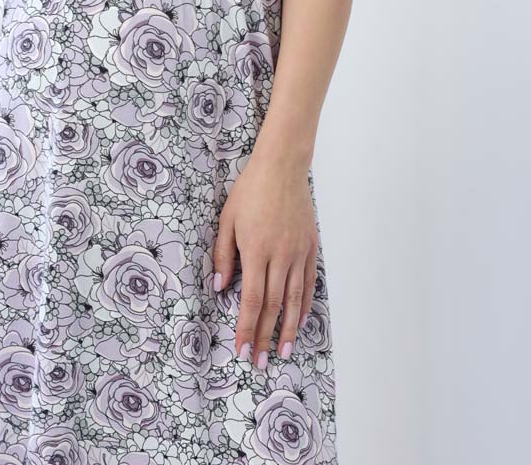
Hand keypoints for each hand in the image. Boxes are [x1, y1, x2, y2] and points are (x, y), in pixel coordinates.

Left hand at [212, 151, 318, 368]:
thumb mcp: (227, 219)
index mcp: (255, 250)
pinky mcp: (310, 247)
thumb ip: (223, 255)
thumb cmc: (249, 191)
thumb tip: (220, 287)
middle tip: (261, 362)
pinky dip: (304, 304)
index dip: (247, 328)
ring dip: (289, 329)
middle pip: (273, 306)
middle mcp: (279, 256)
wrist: (281, 167)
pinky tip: (300, 320)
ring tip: (284, 352)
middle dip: (266, 337)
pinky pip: (308, 282)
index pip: (252, 300)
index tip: (242, 349)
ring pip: (294, 299)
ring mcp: (297, 252)